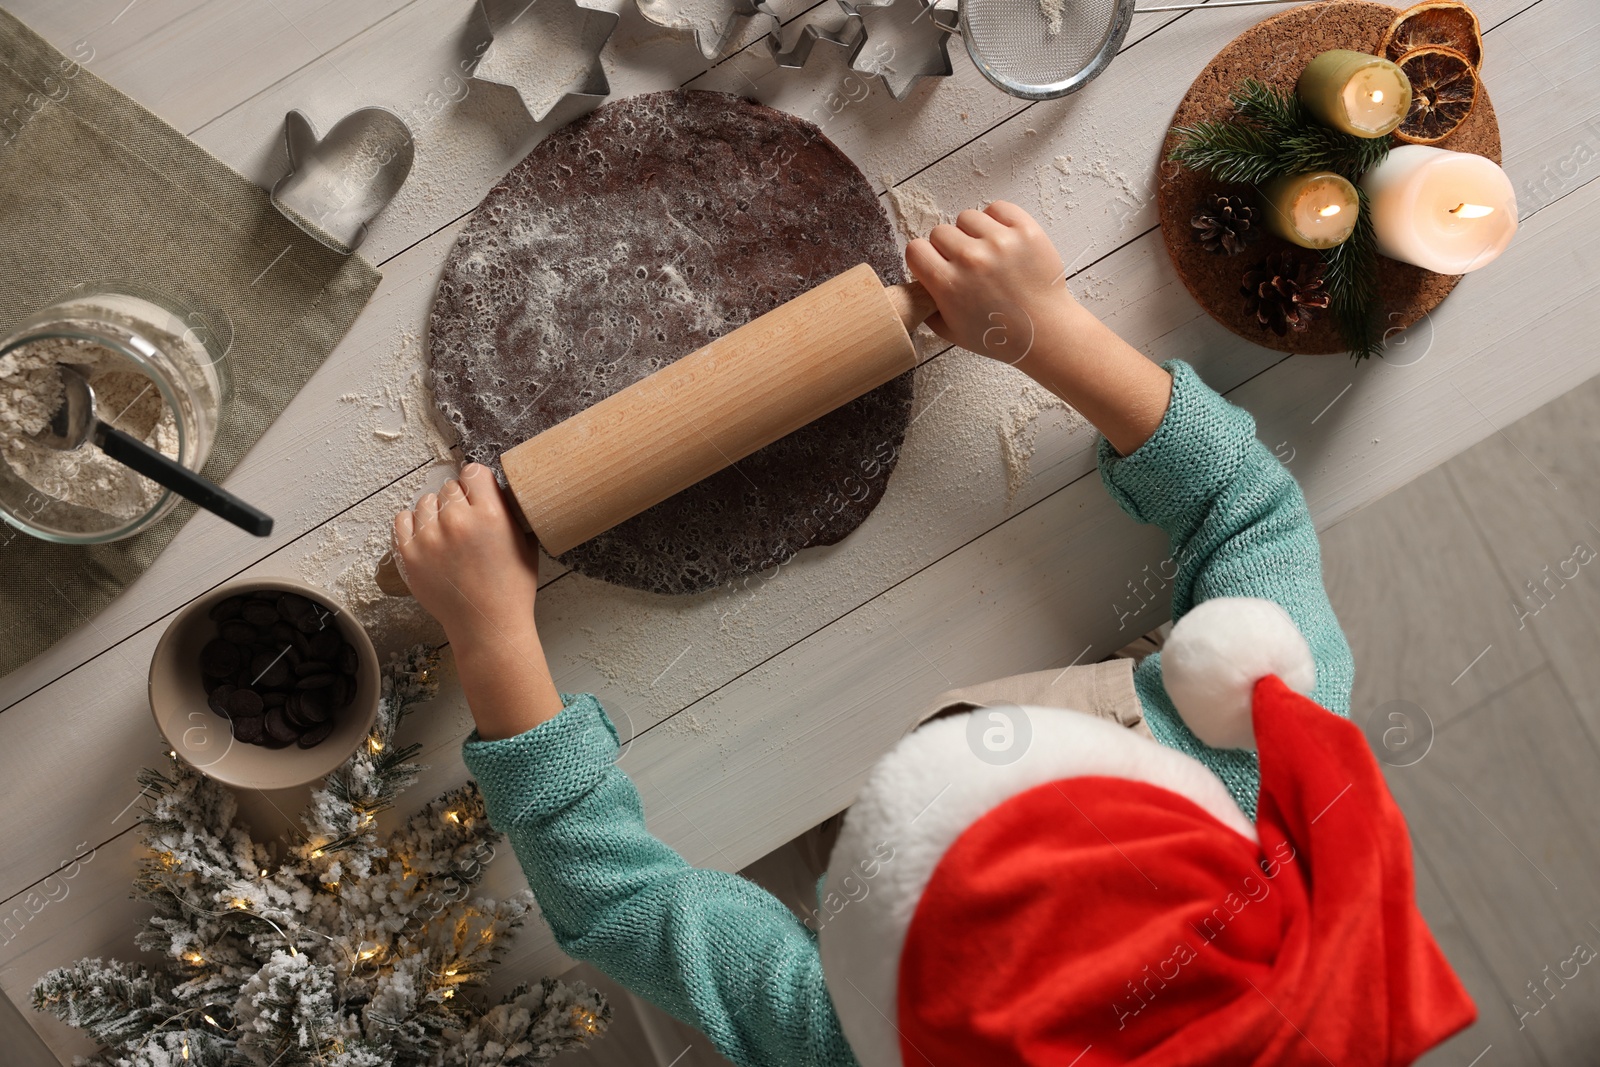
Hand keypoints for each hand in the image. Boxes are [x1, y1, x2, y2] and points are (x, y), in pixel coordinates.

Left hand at [393, 463, 564, 738]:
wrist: (487, 626)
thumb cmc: (511, 588)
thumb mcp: (524, 541)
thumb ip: (506, 510)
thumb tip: (492, 489)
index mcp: (489, 514)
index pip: (473, 472)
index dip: (477, 484)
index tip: (478, 495)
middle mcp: (456, 520)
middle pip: (449, 488)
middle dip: (458, 502)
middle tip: (466, 523)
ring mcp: (429, 538)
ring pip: (425, 502)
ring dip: (436, 513)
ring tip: (448, 534)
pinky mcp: (409, 554)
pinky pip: (402, 520)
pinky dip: (413, 524)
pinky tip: (428, 536)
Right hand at [906, 200, 1171, 455]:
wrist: (1045, 333)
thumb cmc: (999, 337)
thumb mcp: (951, 332)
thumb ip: (928, 307)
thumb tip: (919, 286)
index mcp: (948, 284)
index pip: (915, 249)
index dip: (924, 258)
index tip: (935, 265)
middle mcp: (970, 259)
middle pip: (940, 231)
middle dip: (948, 247)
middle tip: (966, 264)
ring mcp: (999, 242)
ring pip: (967, 217)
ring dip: (972, 232)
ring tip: (986, 252)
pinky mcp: (1025, 230)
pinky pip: (997, 208)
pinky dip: (997, 220)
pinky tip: (1002, 239)